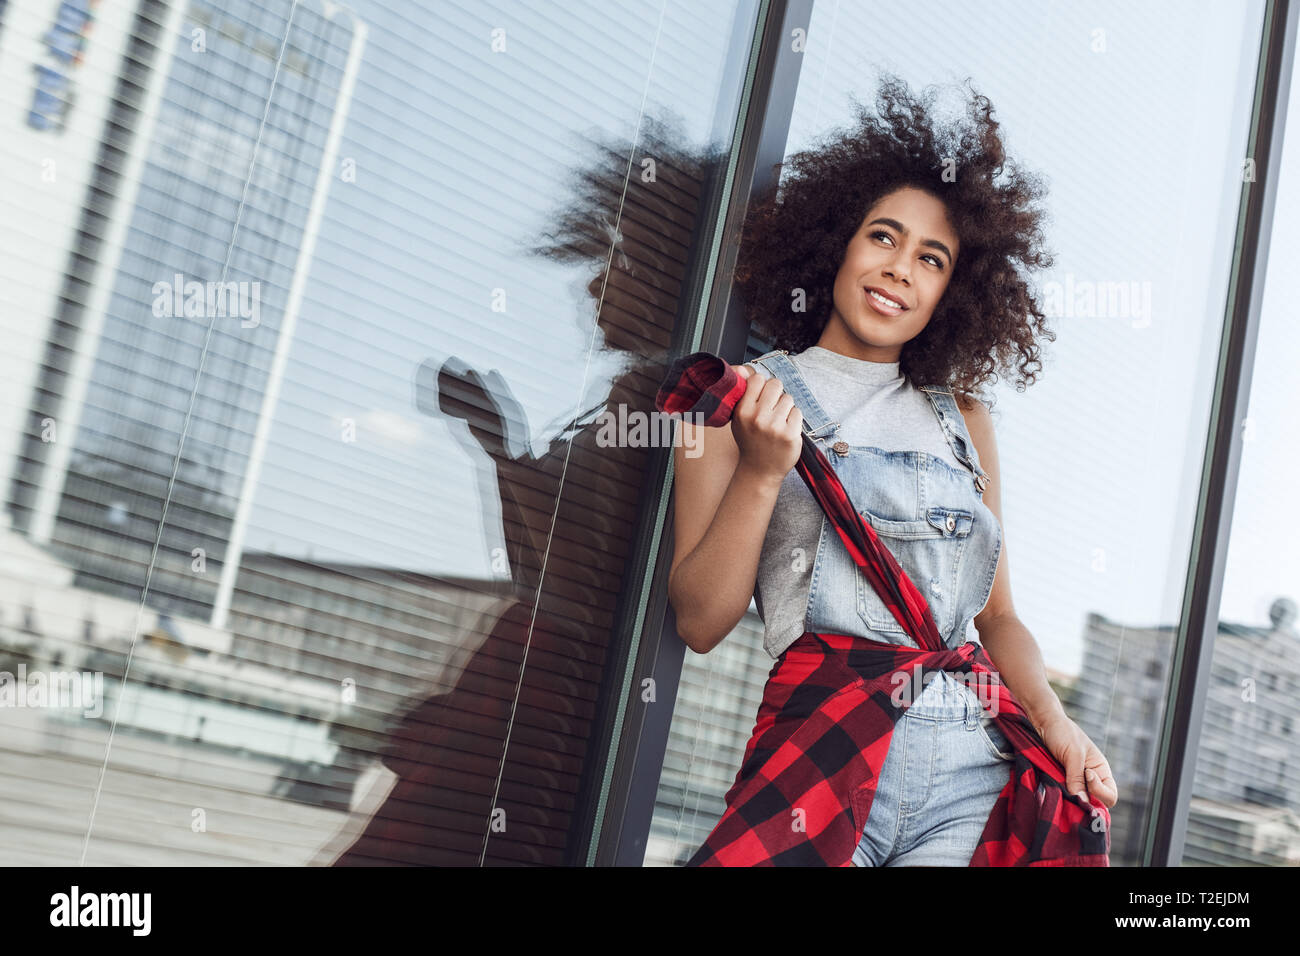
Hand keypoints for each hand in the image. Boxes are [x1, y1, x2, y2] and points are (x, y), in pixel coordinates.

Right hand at [731, 364, 802, 482]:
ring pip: (788, 398)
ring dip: (786, 407)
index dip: (762, 385)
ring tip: (778, 421)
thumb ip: (742, 395)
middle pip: (776, 384)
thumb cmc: (750, 441)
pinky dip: (794, 419)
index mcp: (743, 411)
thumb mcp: (739, 419)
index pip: (758, 379)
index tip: (762, 396)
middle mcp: (758, 418)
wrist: (759, 471)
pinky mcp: (791, 435)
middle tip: (773, 408)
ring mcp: (775, 427)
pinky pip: (798, 412)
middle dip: (776, 393)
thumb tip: (742, 369)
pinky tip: (786, 429)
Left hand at [1036, 713, 1118, 808]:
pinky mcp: (1059, 782)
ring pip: (1077, 801)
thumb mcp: (1073, 754)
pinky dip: (1060, 796)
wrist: (1042, 722)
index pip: (1110, 795)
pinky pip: (1063, 796)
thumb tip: (1083, 802)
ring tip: (1058, 787)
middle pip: (1095, 803)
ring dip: (1069, 799)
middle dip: (1085, 800)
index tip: (1087, 775)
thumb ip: (1077, 778)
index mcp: (1101, 771)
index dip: (1100, 791)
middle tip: (1069, 787)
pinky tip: (1052, 790)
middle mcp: (1090, 780)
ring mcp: (1074, 782)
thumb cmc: (1062, 732)